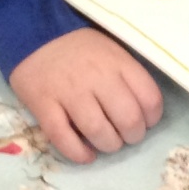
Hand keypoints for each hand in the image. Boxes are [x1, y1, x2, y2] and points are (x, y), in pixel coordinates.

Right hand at [7, 28, 162, 163]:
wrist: (35, 33)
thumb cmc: (80, 47)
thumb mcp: (112, 50)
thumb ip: (128, 76)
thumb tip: (144, 112)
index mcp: (118, 62)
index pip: (149, 97)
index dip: (152, 118)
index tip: (146, 122)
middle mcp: (97, 77)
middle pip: (127, 119)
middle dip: (133, 136)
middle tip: (127, 136)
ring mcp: (69, 92)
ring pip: (98, 131)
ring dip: (109, 145)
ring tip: (107, 144)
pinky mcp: (44, 105)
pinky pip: (63, 138)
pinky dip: (78, 153)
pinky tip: (86, 155)